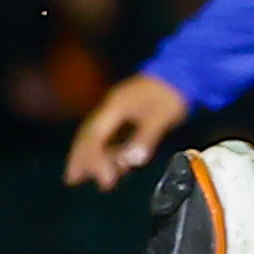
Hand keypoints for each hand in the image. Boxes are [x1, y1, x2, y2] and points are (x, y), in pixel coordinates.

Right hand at [65, 73, 188, 187]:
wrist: (182, 72)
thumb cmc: (172, 95)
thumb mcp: (162, 117)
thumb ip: (145, 138)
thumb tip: (131, 161)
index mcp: (115, 107)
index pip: (96, 136)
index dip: (95, 160)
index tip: (103, 181)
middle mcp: (110, 108)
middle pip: (88, 135)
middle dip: (80, 158)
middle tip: (72, 179)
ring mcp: (117, 109)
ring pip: (96, 135)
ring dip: (90, 155)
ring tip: (82, 175)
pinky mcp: (126, 112)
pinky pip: (108, 133)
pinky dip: (105, 149)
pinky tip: (108, 163)